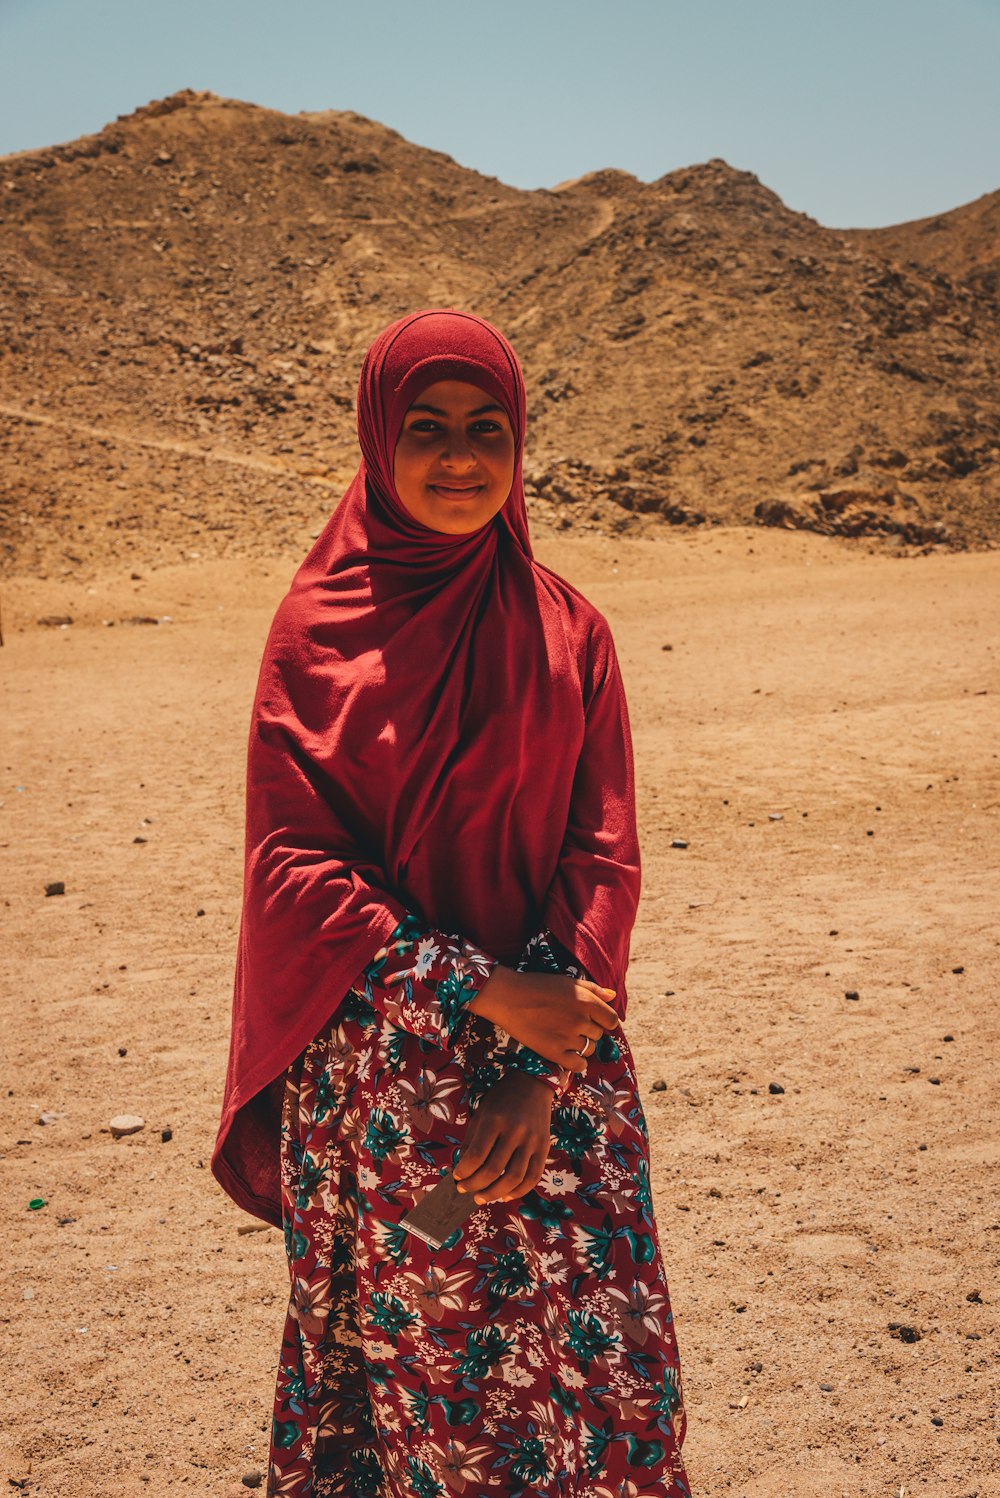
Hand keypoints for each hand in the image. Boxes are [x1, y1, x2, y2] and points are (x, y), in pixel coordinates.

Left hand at [453, 1072, 553, 1203]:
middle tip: (464, 1191)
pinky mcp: (544, 1147)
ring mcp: (532, 1140)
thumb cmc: (501, 1099)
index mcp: (494, 1120)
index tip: (456, 1177)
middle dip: (475, 1185)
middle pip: (493, 1170)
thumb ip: (471, 1142)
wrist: (532, 1084)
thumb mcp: (481, 1114)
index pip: (476, 1156)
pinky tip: (505, 1196)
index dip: (464, 1172)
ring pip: (513, 1178)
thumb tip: (461, 1170)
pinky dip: (518, 1191)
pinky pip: (533, 1177)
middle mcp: (515, 1131)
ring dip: (494, 1193)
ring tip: (481, 1197)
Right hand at [468, 966, 618, 1071]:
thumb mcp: (568, 981)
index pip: (612, 1020)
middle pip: (599, 1035)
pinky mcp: (555, 1053)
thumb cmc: (537, 985)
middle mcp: (581, 1020)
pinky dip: (576, 1062)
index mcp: (587, 1001)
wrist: (508, 997)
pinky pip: (578, 1065)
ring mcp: (568, 1038)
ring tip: (564, 1035)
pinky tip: (566, 1053)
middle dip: (589, 1031)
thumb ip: (593, 989)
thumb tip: (613, 996)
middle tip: (570, 1024)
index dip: (605, 1021)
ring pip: (589, 1050)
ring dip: (581, 1045)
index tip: (594, 1020)